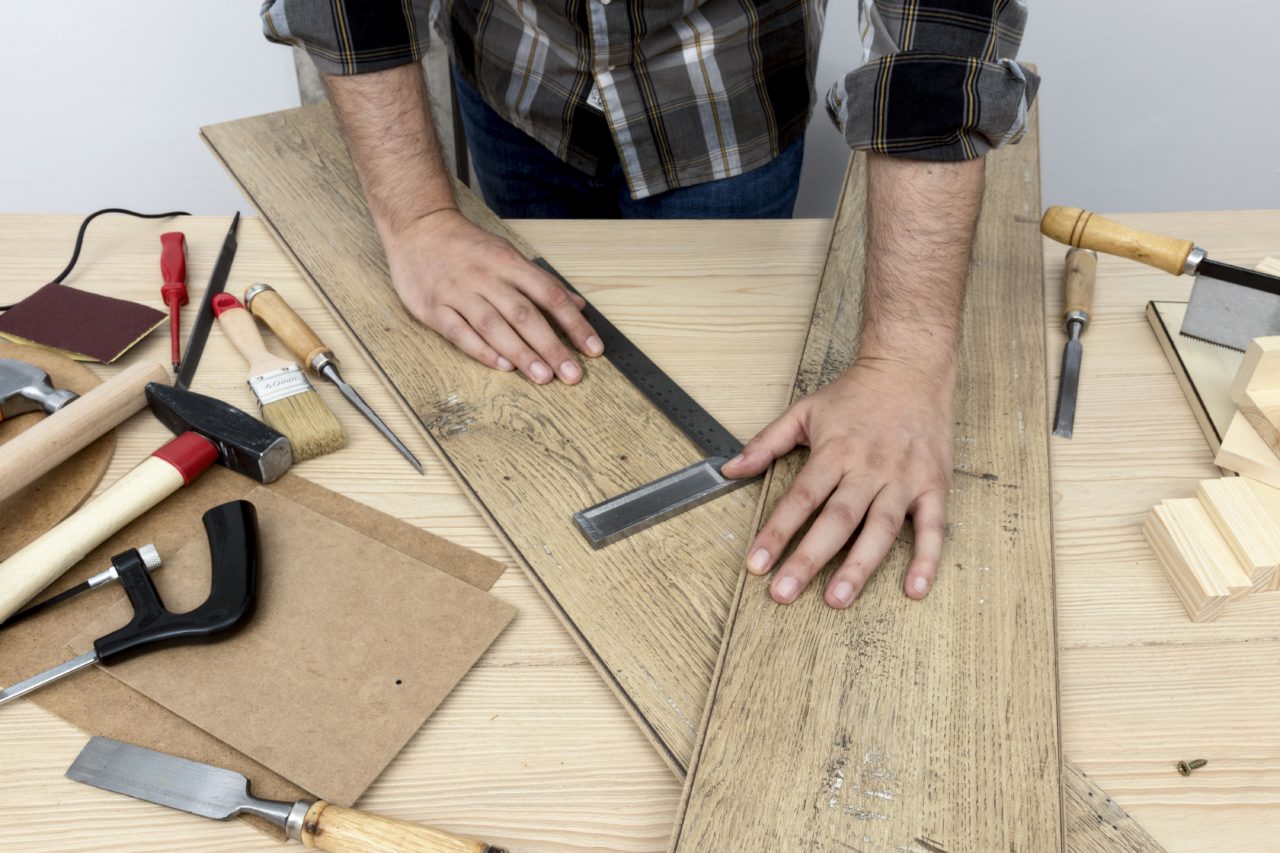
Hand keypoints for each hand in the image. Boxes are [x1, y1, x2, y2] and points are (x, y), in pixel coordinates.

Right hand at [384, 209, 602, 383]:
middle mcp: (486, 277)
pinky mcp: (433, 308)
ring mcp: (458, 292)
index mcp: (509, 262)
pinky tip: (503, 366)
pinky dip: (482, 350)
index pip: (549, 295)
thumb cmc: (467, 246)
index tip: (593, 349)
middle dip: (551, 346)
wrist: (417, 227)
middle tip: (571, 375)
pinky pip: (460, 333)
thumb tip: (578, 306)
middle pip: (524, 314)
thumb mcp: (508, 254)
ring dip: (521, 353)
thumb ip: (542, 282)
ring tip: (543, 377)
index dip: (574, 324)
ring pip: (493, 326)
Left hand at [721, 357, 954, 607]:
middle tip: (785, 593)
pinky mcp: (934, 485)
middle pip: (836, 519)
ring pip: (880, 528)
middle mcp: (868, 468)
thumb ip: (765, 443)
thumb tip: (730, 469)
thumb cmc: (856, 393)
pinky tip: (915, 590)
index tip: (757, 564)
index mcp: (834, 451)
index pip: (800, 498)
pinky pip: (933, 528)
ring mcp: (904, 478)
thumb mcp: (804, 411)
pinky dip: (926, 560)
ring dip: (859, 566)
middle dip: (808, 559)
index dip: (776, 533)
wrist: (911, 367)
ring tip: (837, 599)